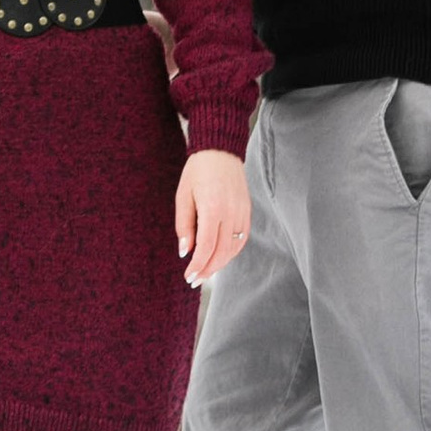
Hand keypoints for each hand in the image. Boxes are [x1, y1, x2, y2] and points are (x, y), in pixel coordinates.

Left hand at [175, 149, 250, 289]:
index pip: (207, 246)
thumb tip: (185, 252)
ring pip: (234, 248)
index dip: (198, 265)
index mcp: (213, 207)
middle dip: (208, 270)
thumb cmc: (197, 172)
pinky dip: (231, 252)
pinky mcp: (247, 212)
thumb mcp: (183, 196)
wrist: (220, 150)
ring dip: (220, 263)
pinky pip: (241, 239)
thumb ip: (184, 225)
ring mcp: (242, 212)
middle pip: (222, 252)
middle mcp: (231, 212)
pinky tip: (219, 257)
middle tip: (195, 280)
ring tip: (205, 272)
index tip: (189, 276)